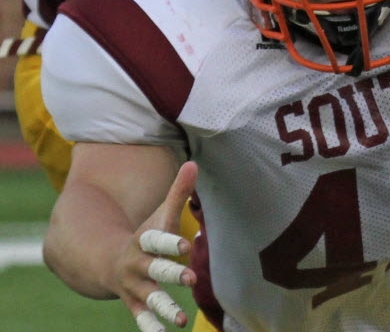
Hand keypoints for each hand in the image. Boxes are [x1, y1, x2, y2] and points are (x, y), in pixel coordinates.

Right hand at [114, 162, 198, 331]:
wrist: (106, 262)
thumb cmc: (146, 237)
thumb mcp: (159, 215)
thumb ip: (178, 192)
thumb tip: (194, 163)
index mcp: (144, 242)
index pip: (157, 240)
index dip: (171, 241)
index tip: (187, 244)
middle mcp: (137, 266)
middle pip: (155, 270)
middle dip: (172, 274)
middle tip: (192, 278)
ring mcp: (134, 287)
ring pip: (150, 299)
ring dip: (165, 308)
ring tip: (182, 320)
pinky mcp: (135, 305)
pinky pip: (142, 319)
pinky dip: (152, 328)